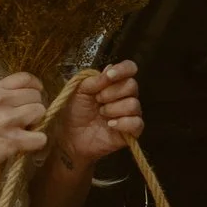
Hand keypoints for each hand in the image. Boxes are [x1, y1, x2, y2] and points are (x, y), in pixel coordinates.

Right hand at [0, 72, 48, 180]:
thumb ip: (1, 97)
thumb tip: (25, 98)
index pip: (25, 78)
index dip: (35, 86)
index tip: (35, 93)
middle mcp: (2, 102)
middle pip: (36, 96)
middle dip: (34, 107)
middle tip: (25, 118)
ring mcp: (7, 121)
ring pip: (40, 112)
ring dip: (36, 122)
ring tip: (24, 129)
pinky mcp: (12, 141)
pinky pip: (40, 138)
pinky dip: (37, 142)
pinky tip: (26, 144)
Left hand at [47, 61, 142, 177]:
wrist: (70, 138)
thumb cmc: (74, 112)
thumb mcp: (79, 91)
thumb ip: (95, 80)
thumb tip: (110, 68)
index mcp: (114, 83)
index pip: (130, 68)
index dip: (123, 69)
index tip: (109, 76)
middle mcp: (125, 96)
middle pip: (132, 86)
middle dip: (112, 92)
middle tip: (98, 100)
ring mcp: (129, 114)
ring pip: (133, 104)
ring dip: (114, 109)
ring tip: (101, 114)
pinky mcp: (131, 132)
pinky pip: (137, 123)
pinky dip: (123, 122)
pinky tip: (110, 124)